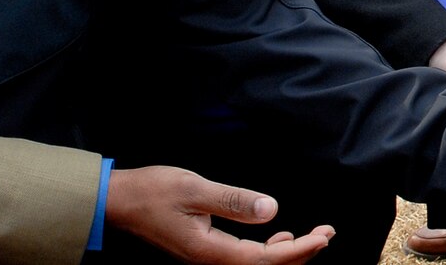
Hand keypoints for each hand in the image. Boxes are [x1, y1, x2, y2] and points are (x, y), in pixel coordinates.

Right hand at [105, 166, 332, 264]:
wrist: (118, 201)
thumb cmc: (152, 191)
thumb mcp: (195, 188)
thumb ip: (234, 200)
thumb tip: (271, 210)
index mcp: (211, 251)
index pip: (266, 259)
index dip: (300, 250)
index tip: (324, 236)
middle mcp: (211, 262)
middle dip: (301, 254)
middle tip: (327, 233)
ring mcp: (207, 259)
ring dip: (287, 253)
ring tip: (312, 235)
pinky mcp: (204, 251)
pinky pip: (244, 259)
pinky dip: (267, 251)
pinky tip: (278, 237)